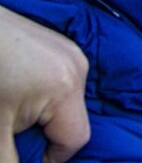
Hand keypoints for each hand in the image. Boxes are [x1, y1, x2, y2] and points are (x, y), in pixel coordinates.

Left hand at [0, 6, 89, 162]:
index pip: (75, 139)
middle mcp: (77, 66)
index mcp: (66, 88)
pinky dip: (46, 92)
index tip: (22, 153)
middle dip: (45, 131)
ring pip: (69, 99)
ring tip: (13, 104)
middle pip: (73, 118)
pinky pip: (64, 79)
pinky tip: (20, 86)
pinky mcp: (62, 45)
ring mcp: (72, 52)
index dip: (50, 157)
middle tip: (12, 127)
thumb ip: (10, 159)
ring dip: (46, 111)